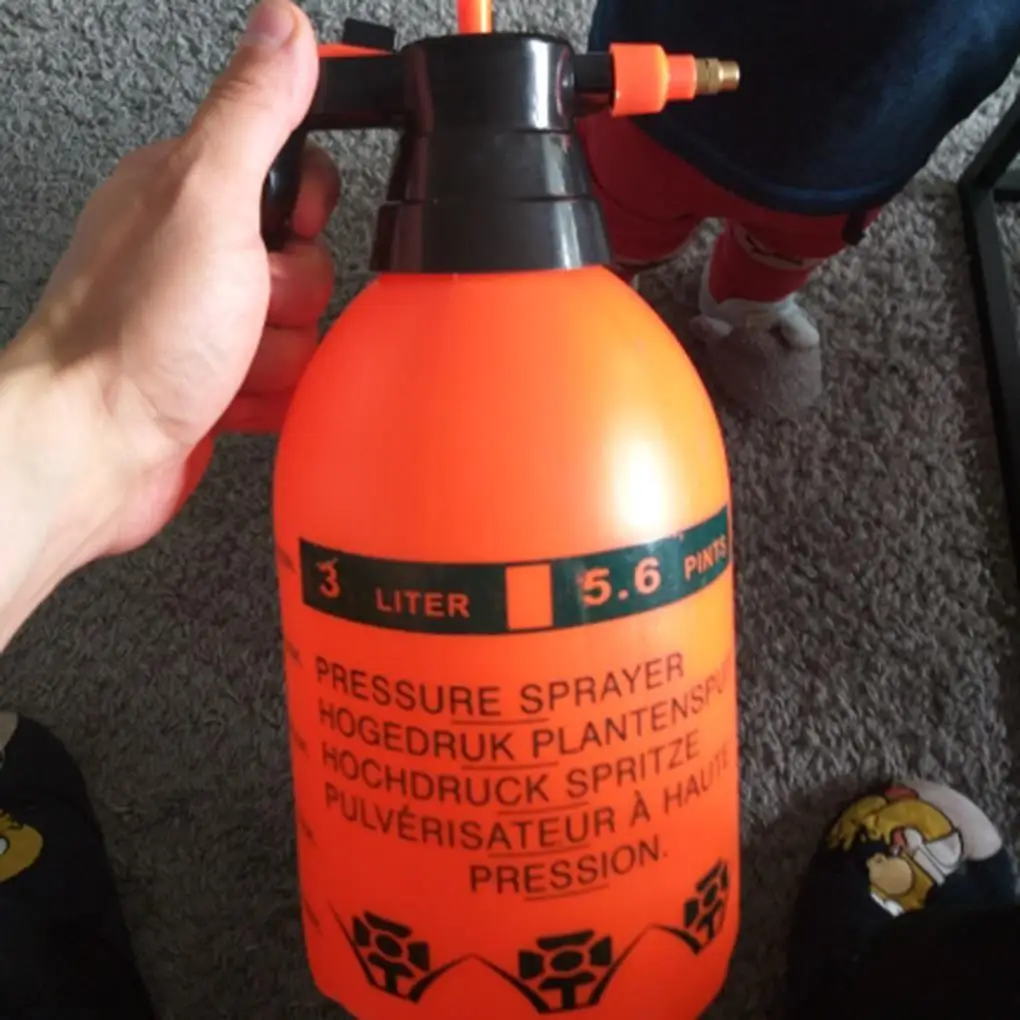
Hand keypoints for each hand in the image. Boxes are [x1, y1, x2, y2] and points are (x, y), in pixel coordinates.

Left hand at [14, 0, 337, 555]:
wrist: (95, 452)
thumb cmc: (136, 337)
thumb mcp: (208, 200)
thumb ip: (253, 111)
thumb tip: (283, 26)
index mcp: (188, 190)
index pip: (294, 172)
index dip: (305, 208)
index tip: (282, 230)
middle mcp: (196, 251)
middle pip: (308, 261)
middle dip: (292, 296)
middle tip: (244, 304)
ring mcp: (204, 319)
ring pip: (301, 329)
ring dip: (280, 355)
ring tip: (228, 360)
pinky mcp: (214, 376)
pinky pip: (284, 379)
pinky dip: (268, 394)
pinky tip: (228, 394)